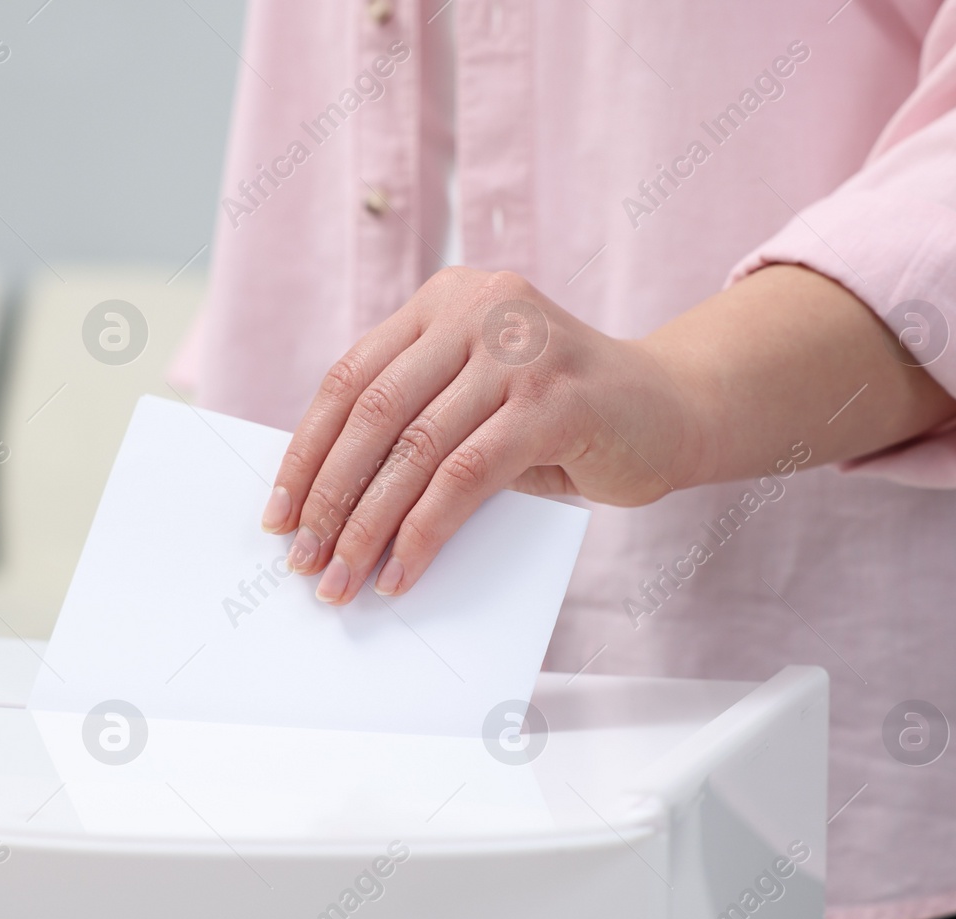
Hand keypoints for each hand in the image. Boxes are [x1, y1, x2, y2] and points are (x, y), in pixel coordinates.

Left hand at [259, 268, 706, 605]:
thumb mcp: (479, 404)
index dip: (307, 451)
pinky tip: (404, 572)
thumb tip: (330, 507)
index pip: (350, 379)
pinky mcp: (556, 401)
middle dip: (329, 497)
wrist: (675, 409)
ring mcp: (520, 350)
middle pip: (373, 412)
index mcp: (444, 302)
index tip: (280, 513)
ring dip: (368, 526)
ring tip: (343, 579)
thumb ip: (418, 428)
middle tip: (304, 559)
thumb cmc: (563, 417)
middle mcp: (478, 310)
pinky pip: (466, 476)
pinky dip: (425, 532)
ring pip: (415, 450)